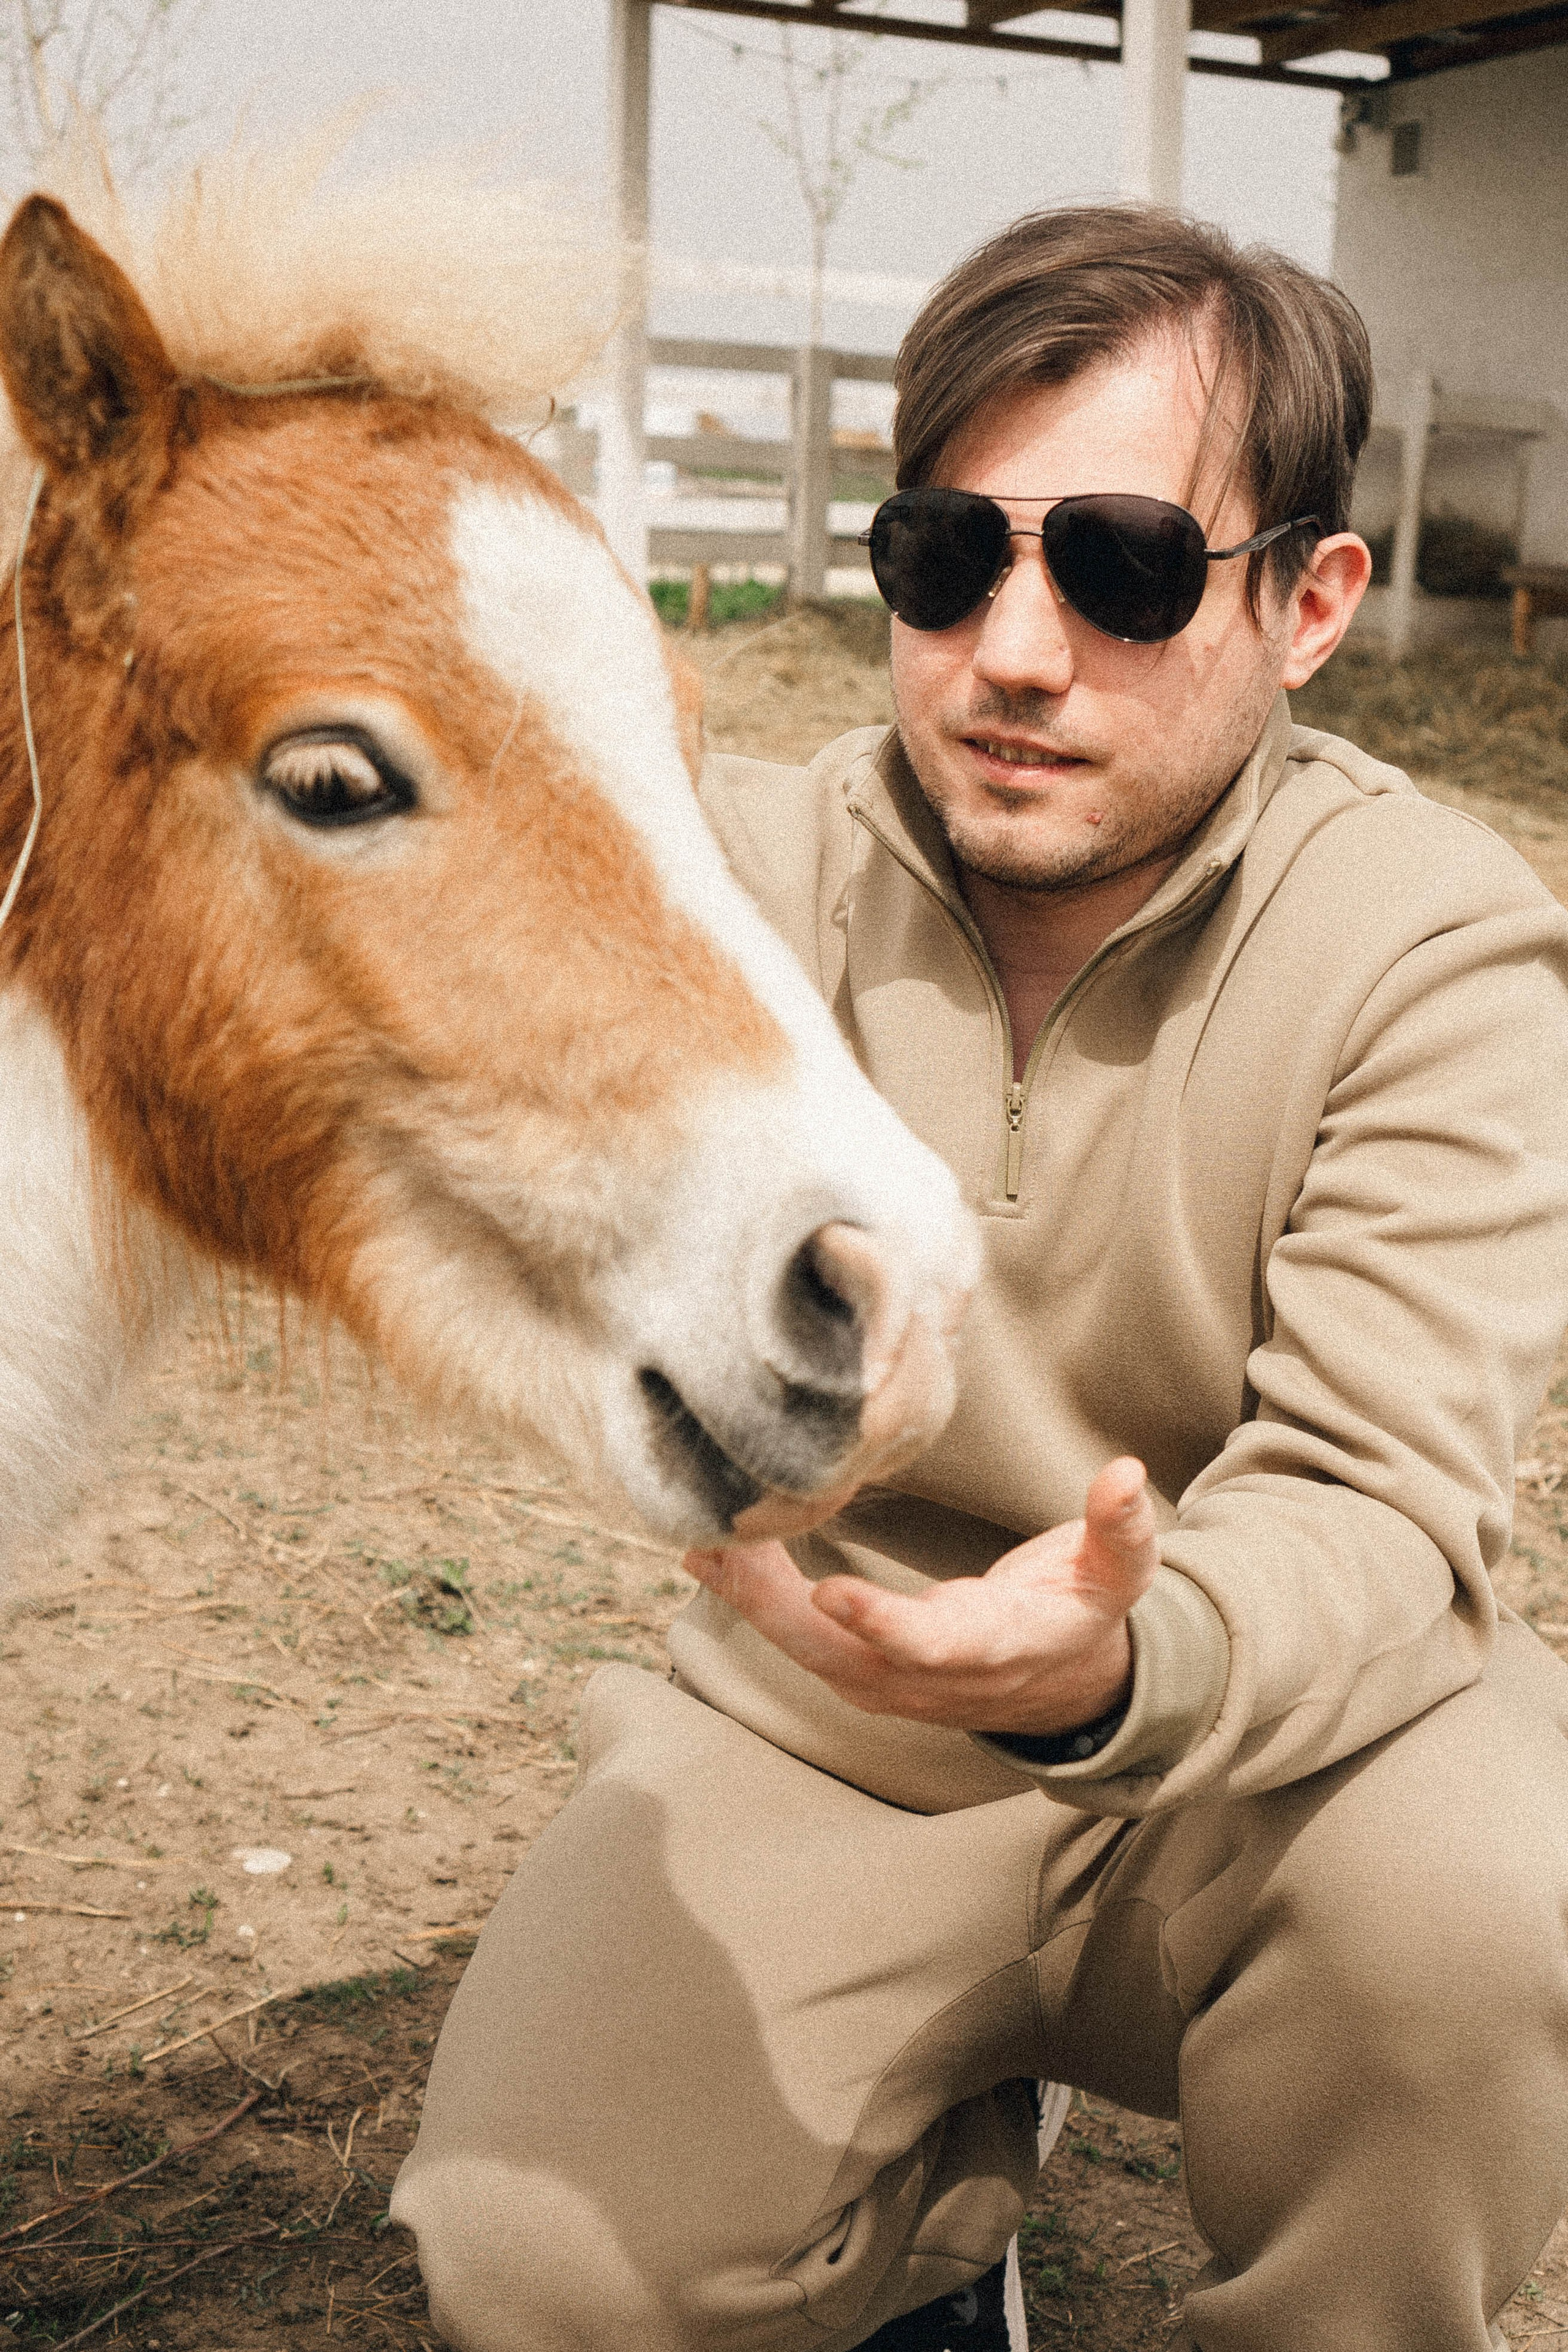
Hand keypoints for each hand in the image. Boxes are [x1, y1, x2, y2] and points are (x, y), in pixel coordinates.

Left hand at [684, 1456, 1156, 1736]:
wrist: (1063, 1687)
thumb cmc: (1081, 1614)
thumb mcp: (1117, 1576)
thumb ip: (1120, 1531)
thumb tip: (1124, 1473)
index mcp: (995, 1650)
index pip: (932, 1646)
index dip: (882, 1625)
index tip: (829, 1592)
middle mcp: (933, 1679)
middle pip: (844, 1657)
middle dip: (778, 1612)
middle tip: (723, 1552)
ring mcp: (892, 1684)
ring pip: (810, 1654)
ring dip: (753, 1603)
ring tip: (702, 1548)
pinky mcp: (863, 1673)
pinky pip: (800, 1644)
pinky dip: (756, 1604)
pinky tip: (712, 1560)